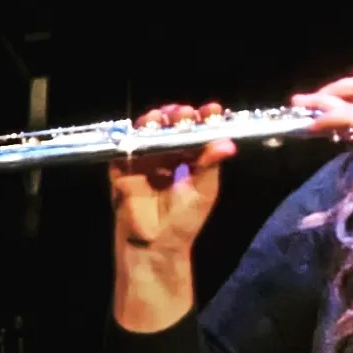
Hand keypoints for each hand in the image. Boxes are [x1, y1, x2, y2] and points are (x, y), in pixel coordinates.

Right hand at [109, 102, 236, 254]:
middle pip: (172, 127)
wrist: (155, 244)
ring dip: (156, 121)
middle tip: (184, 112)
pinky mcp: (123, 169)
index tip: (212, 109)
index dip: (203, 120)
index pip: (197, 133)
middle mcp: (169, 157)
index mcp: (191, 160)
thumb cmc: (184, 219)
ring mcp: (145, 161)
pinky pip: (126, 147)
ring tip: (164, 116)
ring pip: (149, 132)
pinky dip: (132, 136)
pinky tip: (143, 131)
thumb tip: (228, 143)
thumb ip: (211, 164)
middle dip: (179, 115)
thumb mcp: (204, 189)